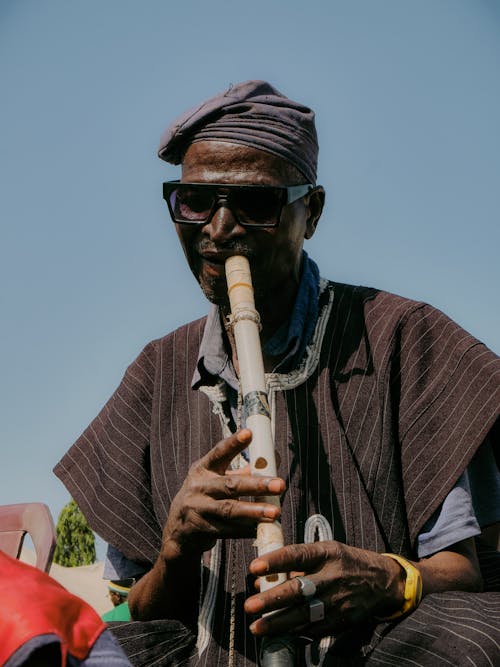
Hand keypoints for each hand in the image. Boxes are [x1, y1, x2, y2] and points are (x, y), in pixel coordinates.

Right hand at [161, 429, 285, 560]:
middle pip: (230, 485)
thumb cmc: (206, 497)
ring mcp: (197, 508)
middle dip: (257, 485)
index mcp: (203, 468)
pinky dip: (246, 530)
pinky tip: (262, 528)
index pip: (219, 453)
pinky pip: (227, 530)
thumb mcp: (216, 480)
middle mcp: (199, 486)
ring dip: (254, 511)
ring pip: (229, 510)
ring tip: (275, 513)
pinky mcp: (199, 529)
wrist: (178, 529)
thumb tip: (273, 459)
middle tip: (280, 484)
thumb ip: (243, 471)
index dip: (234, 443)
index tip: (249, 433)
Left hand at [245, 541, 404, 636]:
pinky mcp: (342, 620)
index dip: (275, 561)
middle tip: (249, 605)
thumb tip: (264, 579)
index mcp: (327, 554)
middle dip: (272, 600)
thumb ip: (297, 564)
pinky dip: (295, 631)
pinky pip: (314, 628)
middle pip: (299, 590)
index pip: (297, 556)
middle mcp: (332, 576)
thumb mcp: (326, 551)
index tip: (254, 567)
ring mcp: (337, 601)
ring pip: (304, 614)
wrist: (382, 582)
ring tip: (257, 627)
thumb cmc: (346, 562)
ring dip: (278, 623)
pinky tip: (278, 634)